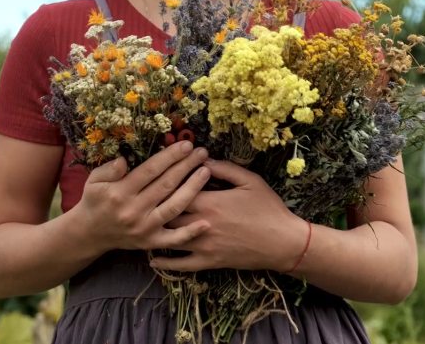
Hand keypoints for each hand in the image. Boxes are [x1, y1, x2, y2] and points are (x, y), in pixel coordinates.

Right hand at [72, 141, 211, 252]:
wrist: (90, 234)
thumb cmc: (95, 201)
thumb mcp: (93, 181)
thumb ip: (108, 169)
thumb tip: (125, 160)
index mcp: (120, 192)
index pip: (150, 170)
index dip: (170, 156)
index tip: (186, 145)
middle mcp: (134, 210)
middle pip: (166, 185)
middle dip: (186, 166)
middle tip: (202, 152)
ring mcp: (144, 228)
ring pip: (174, 207)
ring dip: (192, 189)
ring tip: (206, 172)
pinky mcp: (150, 242)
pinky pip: (173, 239)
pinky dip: (190, 233)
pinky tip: (206, 223)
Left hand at [150, 159, 308, 272]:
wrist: (283, 242)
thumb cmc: (268, 208)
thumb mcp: (250, 180)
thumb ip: (224, 168)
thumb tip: (202, 160)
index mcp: (208, 201)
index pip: (175, 189)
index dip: (162, 182)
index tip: (152, 178)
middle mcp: (200, 223)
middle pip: (166, 213)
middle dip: (153, 206)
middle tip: (141, 201)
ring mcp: (202, 245)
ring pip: (169, 238)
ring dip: (155, 232)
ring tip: (141, 226)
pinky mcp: (208, 262)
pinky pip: (181, 265)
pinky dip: (165, 263)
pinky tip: (153, 259)